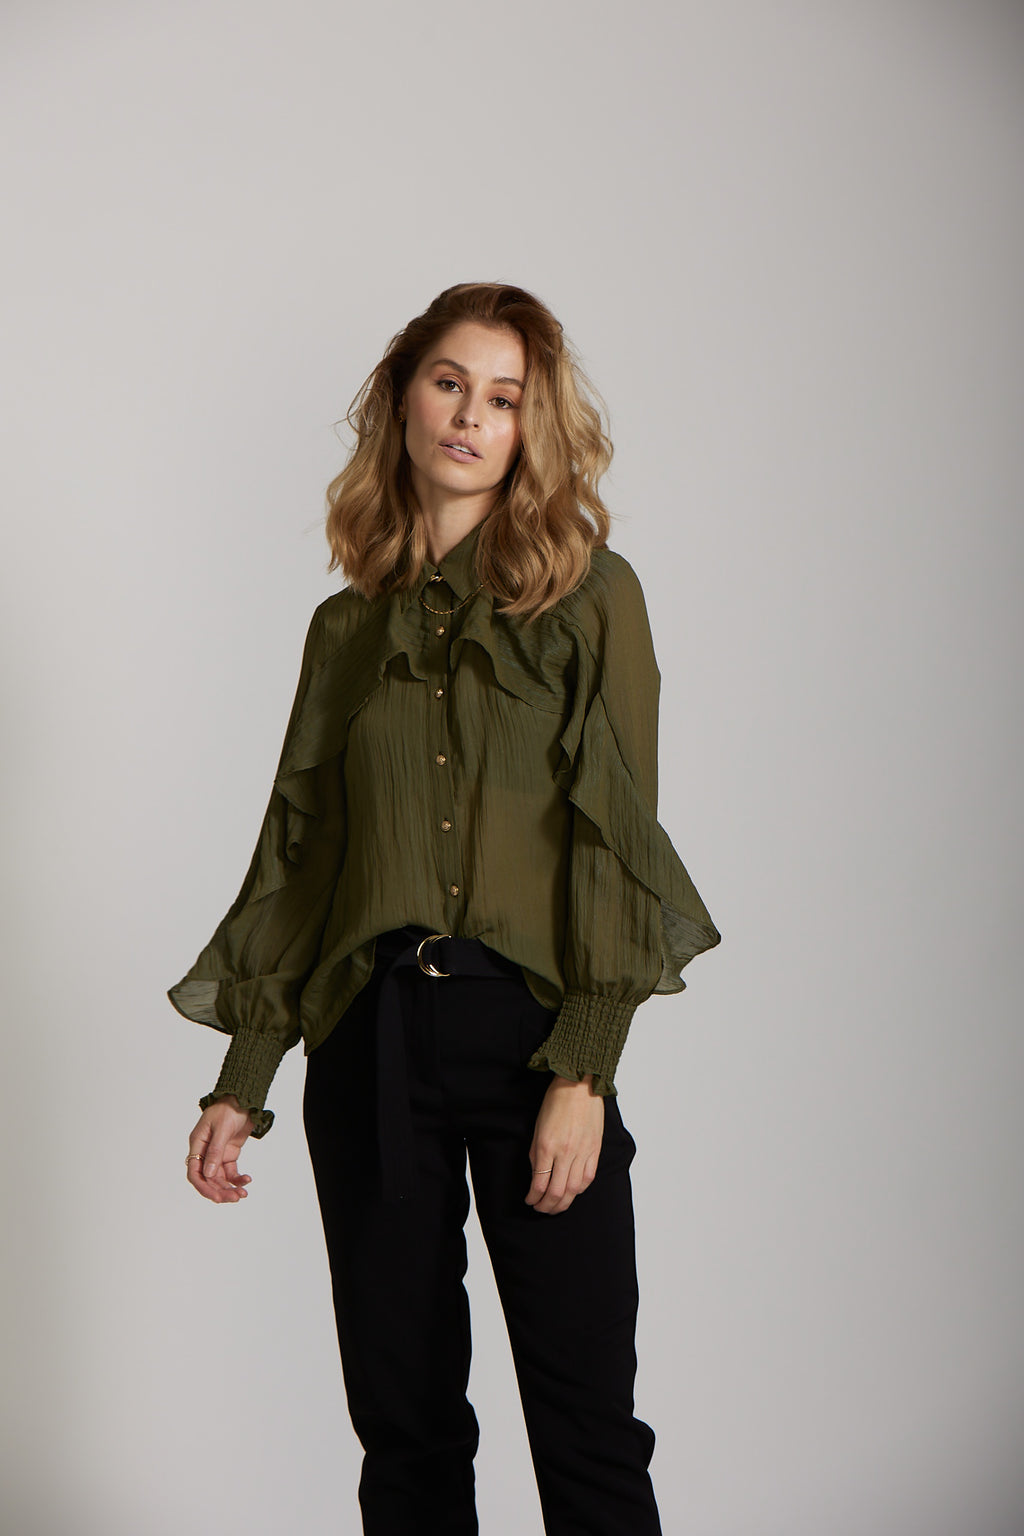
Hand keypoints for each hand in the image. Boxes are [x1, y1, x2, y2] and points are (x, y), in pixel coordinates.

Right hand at [186, 1096, 254, 1203]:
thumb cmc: (228, 1108)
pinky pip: (231, 1171)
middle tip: (234, 1198)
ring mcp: (217, 1153)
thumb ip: (215, 1151)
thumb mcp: (222, 1129)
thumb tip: (208, 1174)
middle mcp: (205, 1151)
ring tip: (242, 1194)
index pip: (194, 1172)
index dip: (203, 1187)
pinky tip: (246, 1180)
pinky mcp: (229, 1153)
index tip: (216, 1197)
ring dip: (229, 1187)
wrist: (243, 1099)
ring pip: (220, 1178)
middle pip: (208, 1178)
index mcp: (197, 1144)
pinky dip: (237, 1178)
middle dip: (220, 1190)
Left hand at [525, 1074, 603, 1214]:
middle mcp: (565, 1153)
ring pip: (573, 1189)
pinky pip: (588, 1177)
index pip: (539, 1184)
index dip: (533, 1197)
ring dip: (563, 1203)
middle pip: (557, 1192)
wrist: (579, 1086)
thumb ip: (537, 1155)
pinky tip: (572, 1192)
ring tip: (556, 1206)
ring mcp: (582, 1152)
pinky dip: (579, 1189)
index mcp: (547, 1146)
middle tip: (541, 1209)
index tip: (529, 1200)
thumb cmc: (556, 1102)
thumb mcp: (538, 1128)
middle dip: (547, 1206)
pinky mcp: (595, 1150)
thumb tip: (537, 1176)